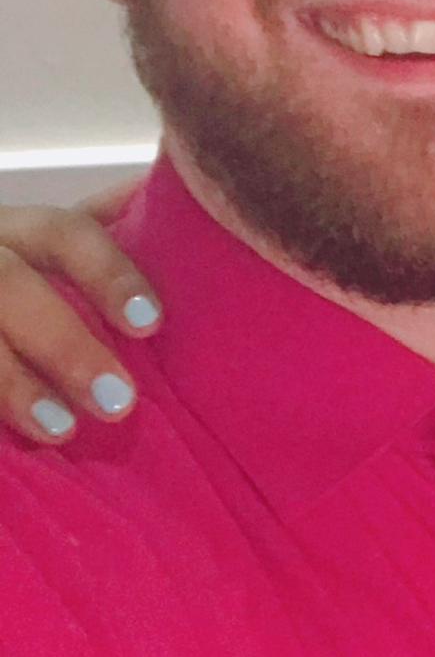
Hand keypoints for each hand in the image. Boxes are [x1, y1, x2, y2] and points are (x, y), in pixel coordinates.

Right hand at [0, 197, 158, 444]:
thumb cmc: (21, 284)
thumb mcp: (52, 258)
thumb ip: (112, 237)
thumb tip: (194, 214)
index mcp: (19, 231)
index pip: (65, 233)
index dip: (107, 274)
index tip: (149, 324)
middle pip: (10, 286)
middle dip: (63, 343)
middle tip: (118, 401)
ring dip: (12, 384)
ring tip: (61, 432)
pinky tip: (4, 442)